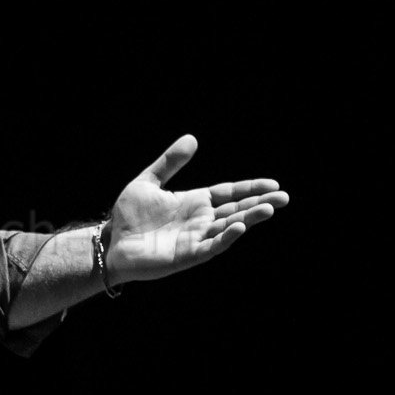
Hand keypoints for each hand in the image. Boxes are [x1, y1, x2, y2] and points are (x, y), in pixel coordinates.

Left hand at [107, 133, 287, 283]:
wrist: (110, 242)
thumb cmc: (128, 216)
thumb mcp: (147, 182)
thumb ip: (169, 163)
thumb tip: (192, 138)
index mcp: (194, 202)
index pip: (229, 193)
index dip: (249, 189)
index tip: (273, 184)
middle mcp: (200, 221)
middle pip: (236, 209)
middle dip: (259, 203)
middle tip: (284, 197)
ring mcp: (195, 238)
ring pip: (229, 227)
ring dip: (249, 219)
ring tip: (269, 209)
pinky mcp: (187, 255)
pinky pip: (211, 246)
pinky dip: (226, 237)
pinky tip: (238, 226)